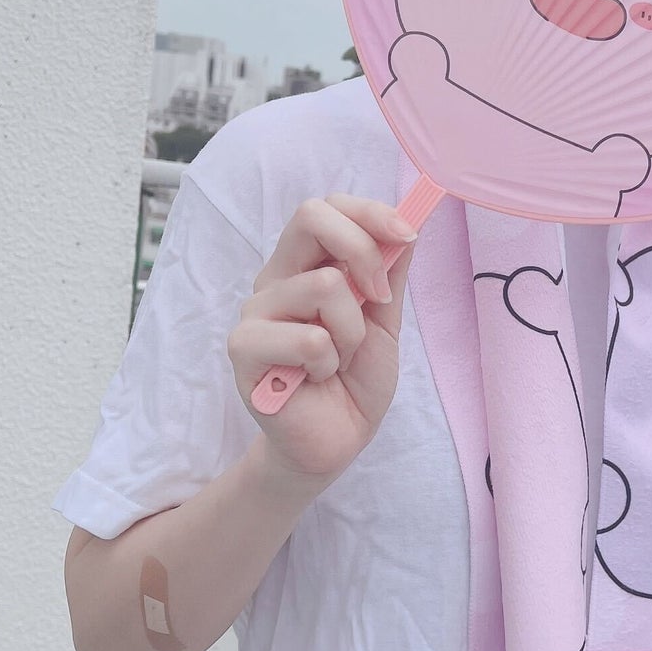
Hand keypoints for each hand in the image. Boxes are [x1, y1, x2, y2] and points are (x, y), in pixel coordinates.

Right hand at [227, 194, 415, 484]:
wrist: (335, 441)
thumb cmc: (353, 382)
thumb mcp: (384, 322)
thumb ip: (390, 274)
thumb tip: (407, 226)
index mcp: (305, 266)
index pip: (326, 208)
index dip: (370, 213)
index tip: (407, 237)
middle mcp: (276, 280)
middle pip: (310, 216)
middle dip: (363, 252)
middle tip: (378, 299)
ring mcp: (256, 312)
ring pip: (323, 285)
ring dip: (351, 331)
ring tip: (339, 360)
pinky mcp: (245, 349)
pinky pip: (308, 338)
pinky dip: (328, 363)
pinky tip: (316, 379)